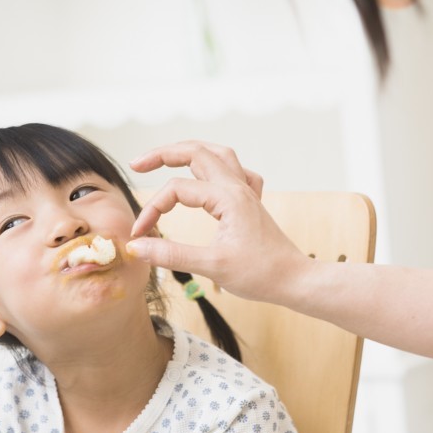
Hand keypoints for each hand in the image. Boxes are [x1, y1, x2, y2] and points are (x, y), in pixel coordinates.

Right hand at [127, 141, 307, 302]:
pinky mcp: (252, 204)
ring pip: (217, 154)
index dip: (151, 210)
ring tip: (167, 157)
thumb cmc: (261, 275)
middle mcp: (237, 187)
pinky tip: (210, 177)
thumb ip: (171, 255)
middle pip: (196, 152)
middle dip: (164, 154)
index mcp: (228, 197)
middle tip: (137, 165)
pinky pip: (236, 172)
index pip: (176, 191)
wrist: (295, 281)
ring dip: (190, 151)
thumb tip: (137, 247)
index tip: (139, 235)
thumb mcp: (211, 266)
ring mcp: (247, 193)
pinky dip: (218, 166)